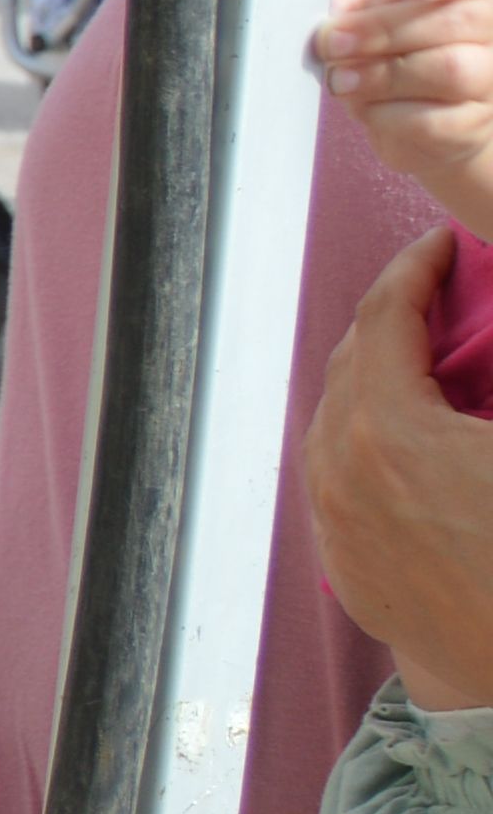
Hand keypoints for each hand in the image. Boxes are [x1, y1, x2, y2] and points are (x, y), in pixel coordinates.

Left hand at [305, 232, 492, 710]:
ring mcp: (335, 523)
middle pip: (352, 366)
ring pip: (337, 422)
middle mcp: (341, 473)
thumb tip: (492, 333)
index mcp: (391, 433)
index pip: (386, 320)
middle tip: (439, 297)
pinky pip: (340, 477)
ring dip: (377, 381)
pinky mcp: (345, 565)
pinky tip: (411, 438)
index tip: (441, 249)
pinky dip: (368, 438)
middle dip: (394, 321)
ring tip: (427, 362)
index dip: (415, 272)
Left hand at [320, 0, 492, 245]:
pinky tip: (366, 110)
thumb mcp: (370, 18)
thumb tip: (328, 6)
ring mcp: (489, 80)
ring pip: (449, 70)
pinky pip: (432, 120)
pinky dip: (386, 115)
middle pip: (452, 21)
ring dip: (381, 75)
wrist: (416, 124)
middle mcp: (490, 31)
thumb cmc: (393, 56)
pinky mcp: (472, 125)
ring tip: (340, 80)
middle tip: (332, 43)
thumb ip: (352, 5)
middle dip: (382, 31)